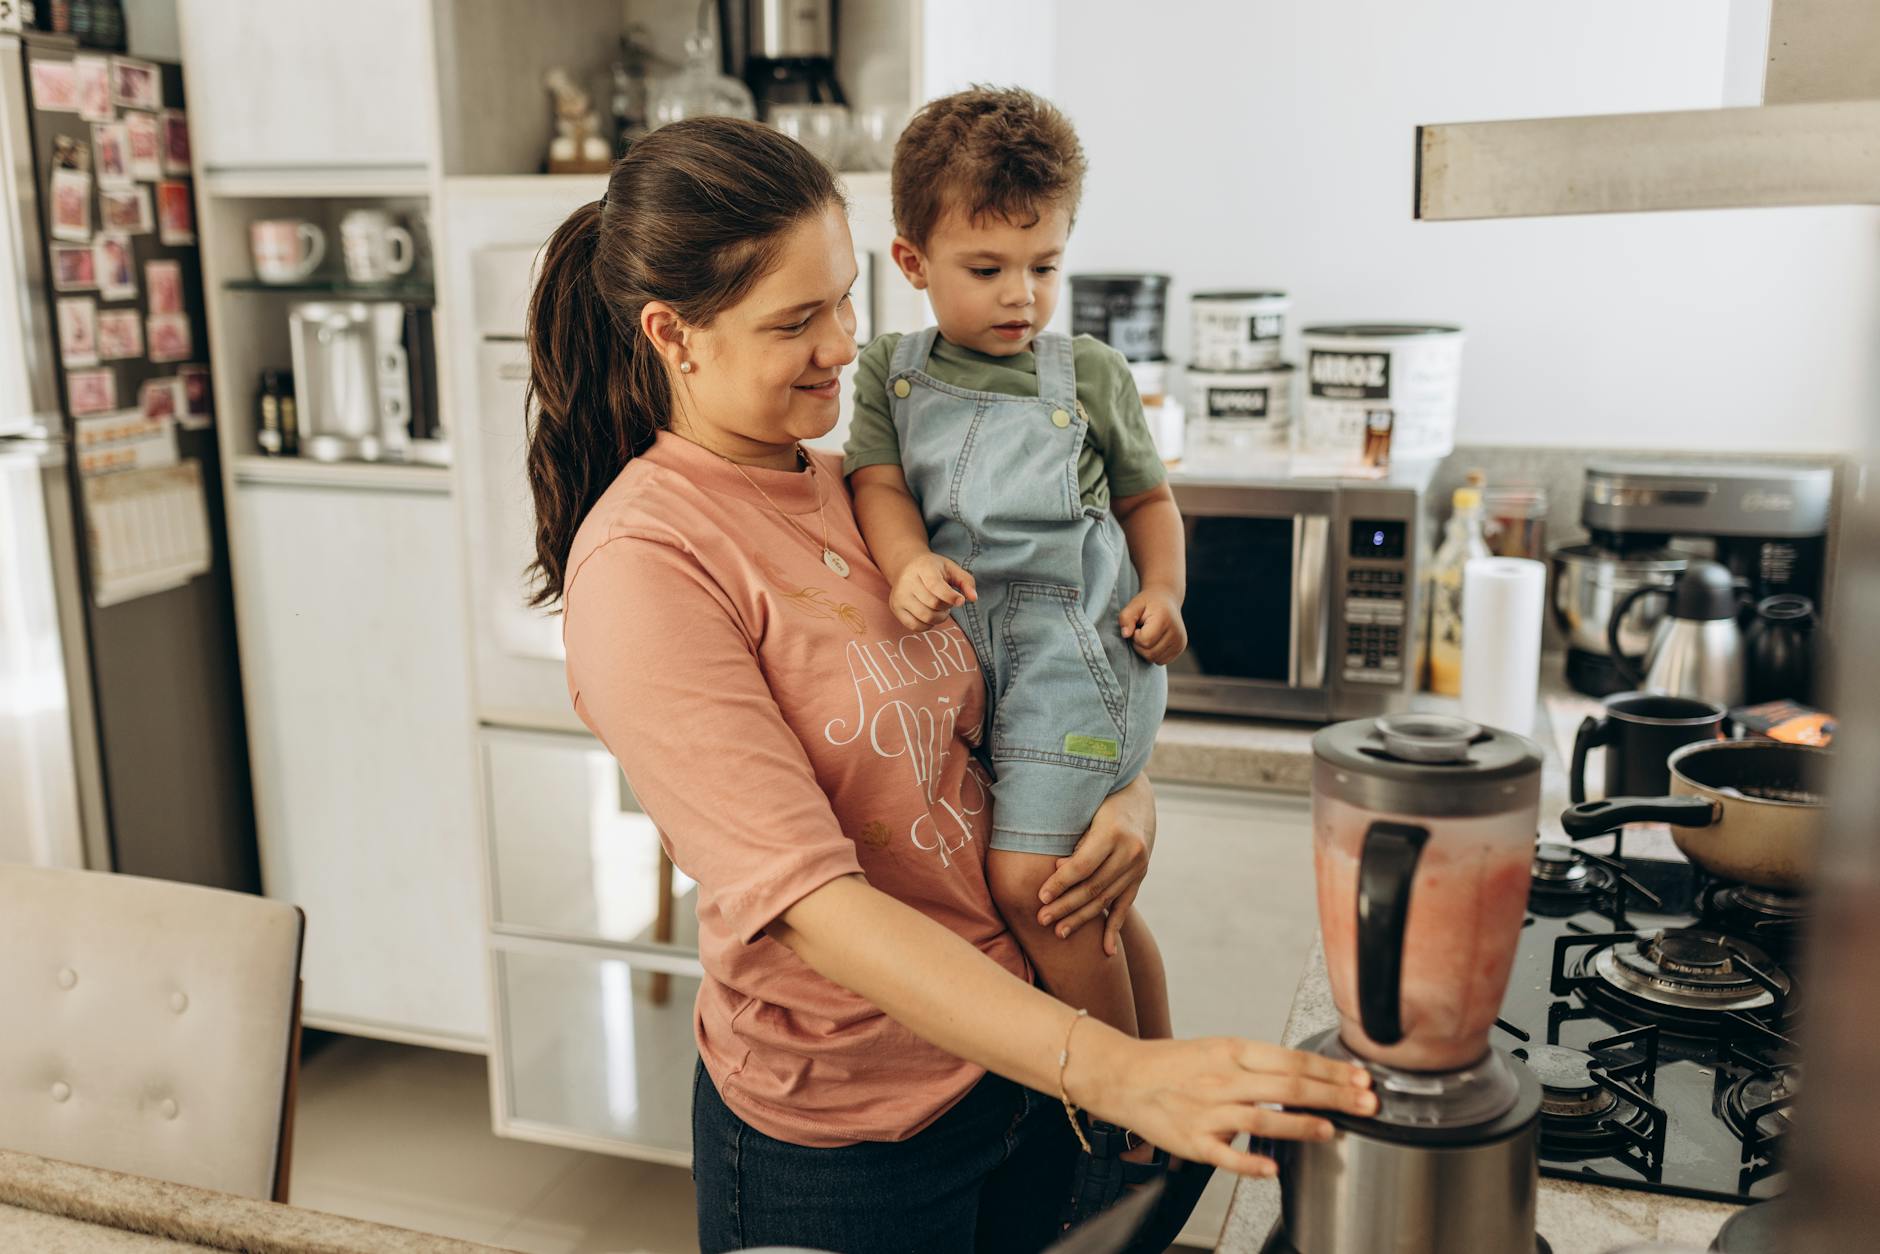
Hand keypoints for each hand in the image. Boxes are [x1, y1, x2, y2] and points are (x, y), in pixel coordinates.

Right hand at [889, 553, 975, 631]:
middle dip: (947, 607)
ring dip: (940, 617)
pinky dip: (928, 625)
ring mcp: (899, 596)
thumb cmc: (933, 569)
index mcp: (922, 567)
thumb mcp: (951, 569)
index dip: (950, 597)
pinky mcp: (895, 608)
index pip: (935, 586)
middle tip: (949, 602)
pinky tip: (931, 615)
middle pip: (933, 604)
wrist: (906, 566)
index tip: (961, 601)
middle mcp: (907, 581)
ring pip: (925, 617)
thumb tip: (973, 598)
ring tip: (941, 609)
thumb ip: (966, 581)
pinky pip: (915, 626)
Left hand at [1039, 773, 1154, 954]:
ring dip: (1082, 919)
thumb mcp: (1085, 811)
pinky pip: (1125, 905)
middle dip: (1066, 906)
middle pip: (1093, 887)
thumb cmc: (1099, 799)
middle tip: (1041, 920)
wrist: (1137, 797)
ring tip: (1060, 932)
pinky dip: (1114, 928)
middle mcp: (1130, 852)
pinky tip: (1106, 950)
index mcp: (1114, 832)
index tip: (1040, 897)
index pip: (1083, 866)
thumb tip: (1056, 869)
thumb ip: (1073, 840)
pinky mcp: (1140, 876)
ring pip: (1107, 899)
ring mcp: (1139, 866)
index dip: (1060, 884)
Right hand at [1072, 1030, 1377, 1176]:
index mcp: (1232, 1051)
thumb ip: (1260, 1062)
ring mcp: (1208, 1111)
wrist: (1124, 1076)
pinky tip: (1274, 1167)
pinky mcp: (1193, 1141)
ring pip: (1260, 1117)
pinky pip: (1225, 1154)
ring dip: (1299, 1123)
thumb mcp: (1218, 1048)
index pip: (1292, 1059)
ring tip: (1331, 1129)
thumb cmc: (1174, 1064)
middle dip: (1332, 1094)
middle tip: (1366, 1102)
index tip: (1361, 1078)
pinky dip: (1250, 1161)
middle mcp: (1222, 1079)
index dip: (1331, 1070)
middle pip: (1286, 1085)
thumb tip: (1307, 1073)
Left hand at [1120, 588, 1186, 663]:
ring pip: (1155, 659)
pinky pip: (1161, 661)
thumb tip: (1125, 635)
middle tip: (1141, 631)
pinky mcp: (1180, 648)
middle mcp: (1176, 633)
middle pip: (1150, 654)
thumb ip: (1126, 618)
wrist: (1166, 599)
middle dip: (1140, 645)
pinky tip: (1155, 641)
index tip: (1138, 626)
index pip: (1145, 641)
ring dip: (1146, 650)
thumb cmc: (1148, 603)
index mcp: (1165, 620)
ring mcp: (1180, 642)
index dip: (1136, 636)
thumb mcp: (1134, 605)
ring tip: (1149, 634)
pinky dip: (1154, 654)